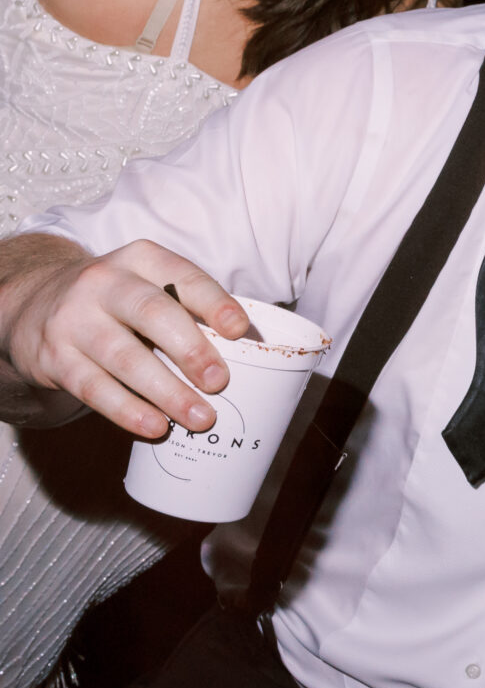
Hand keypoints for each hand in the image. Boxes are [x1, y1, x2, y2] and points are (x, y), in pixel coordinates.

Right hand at [0, 240, 249, 436]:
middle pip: (152, 313)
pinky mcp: (53, 357)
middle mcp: (104, 283)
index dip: (214, 303)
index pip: (183, 276)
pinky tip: (155, 427)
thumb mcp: (147, 286)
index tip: (240, 330)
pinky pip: (93, 387)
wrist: (32, 306)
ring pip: (124, 357)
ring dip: (166, 392)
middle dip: (190, 349)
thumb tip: (249, 353)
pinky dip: (128, 410)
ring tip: (200, 418)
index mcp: (141, 260)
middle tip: (220, 382)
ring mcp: (73, 319)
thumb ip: (188, 309)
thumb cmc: (116, 303)